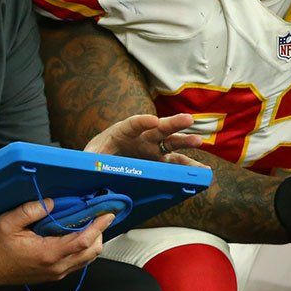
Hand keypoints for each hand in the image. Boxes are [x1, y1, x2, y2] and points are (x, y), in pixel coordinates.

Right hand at [0, 199, 114, 285]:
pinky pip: (76, 263)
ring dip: (92, 242)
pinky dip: (82, 249)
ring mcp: (55, 273)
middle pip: (92, 252)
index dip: (98, 226)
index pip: (84, 241)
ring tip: (88, 223)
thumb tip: (52, 202)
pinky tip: (75, 234)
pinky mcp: (52, 275)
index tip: (107, 213)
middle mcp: (56, 267)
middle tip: (97, 215)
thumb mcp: (7, 222)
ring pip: (86, 259)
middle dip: (99, 233)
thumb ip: (30, 210)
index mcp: (48, 254)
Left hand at [84, 113, 206, 167]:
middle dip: (172, 123)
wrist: (102, 164)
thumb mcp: (89, 157)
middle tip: (188, 119)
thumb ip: (90, 159)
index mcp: (122, 132)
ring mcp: (152, 149)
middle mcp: (141, 137)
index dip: (142, 122)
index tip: (152, 120)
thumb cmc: (96, 157)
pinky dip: (188, 167)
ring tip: (199, 141)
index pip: (132, 124)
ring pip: (171, 144)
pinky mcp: (159, 161)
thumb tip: (90, 166)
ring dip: (185, 142)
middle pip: (158, 128)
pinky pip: (175, 163)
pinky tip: (201, 172)